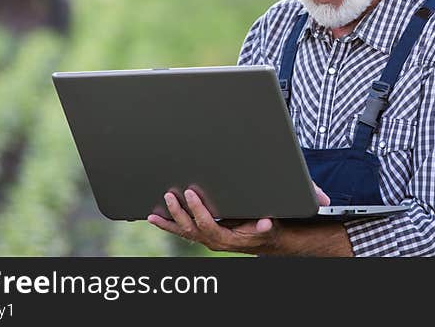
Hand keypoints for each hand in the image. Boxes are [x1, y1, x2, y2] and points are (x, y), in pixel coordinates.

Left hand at [146, 181, 331, 254]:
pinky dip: (169, 223)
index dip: (198, 211)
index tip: (191, 194)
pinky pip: (184, 231)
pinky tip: (155, 215)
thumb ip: (275, 218)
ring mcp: (210, 238)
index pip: (210, 226)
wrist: (271, 239)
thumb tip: (266, 221)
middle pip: (193, 230)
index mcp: (233, 237)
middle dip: (180, 212)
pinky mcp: (205, 233)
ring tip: (155, 210)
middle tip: (172, 194)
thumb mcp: (278, 219)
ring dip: (170, 221)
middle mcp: (218, 240)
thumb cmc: (273, 226)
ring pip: (185, 233)